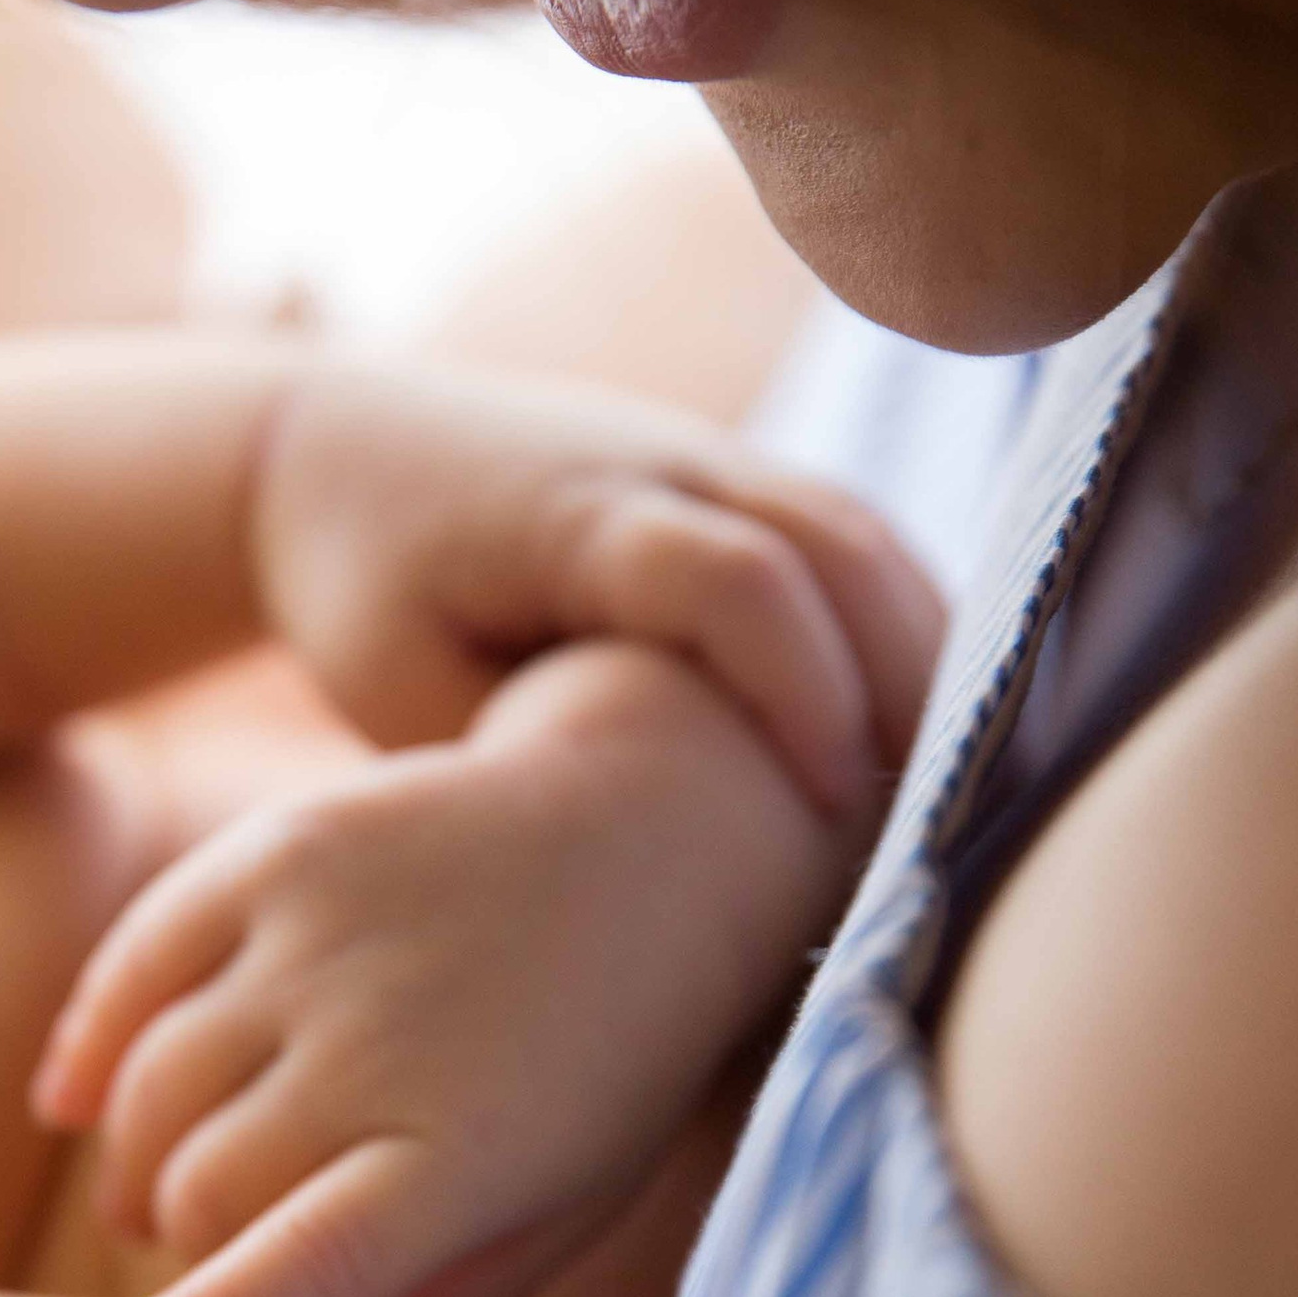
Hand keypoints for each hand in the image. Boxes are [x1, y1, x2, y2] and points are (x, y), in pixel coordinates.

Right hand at [34, 638, 857, 1296]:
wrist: (652, 834)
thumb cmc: (608, 1065)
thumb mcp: (563, 1212)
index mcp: (469, 1156)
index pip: (299, 1265)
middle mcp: (381, 1043)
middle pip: (198, 1190)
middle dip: (190, 1249)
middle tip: (215, 1259)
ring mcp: (318, 936)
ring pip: (152, 1092)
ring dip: (141, 1164)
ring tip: (164, 1195)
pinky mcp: (275, 851)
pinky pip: (132, 967)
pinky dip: (91, 1048)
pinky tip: (79, 1105)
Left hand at [254, 358, 941, 819]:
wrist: (336, 457)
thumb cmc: (363, 595)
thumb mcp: (409, 692)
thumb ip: (532, 749)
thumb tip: (657, 842)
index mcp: (576, 513)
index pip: (737, 580)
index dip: (807, 686)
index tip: (837, 802)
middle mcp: (661, 460)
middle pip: (840, 541)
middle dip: (911, 674)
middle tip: (948, 812)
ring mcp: (704, 454)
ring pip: (862, 533)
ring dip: (926, 647)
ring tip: (961, 781)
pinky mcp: (725, 477)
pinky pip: (845, 537)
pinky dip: (895, 622)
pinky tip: (923, 728)